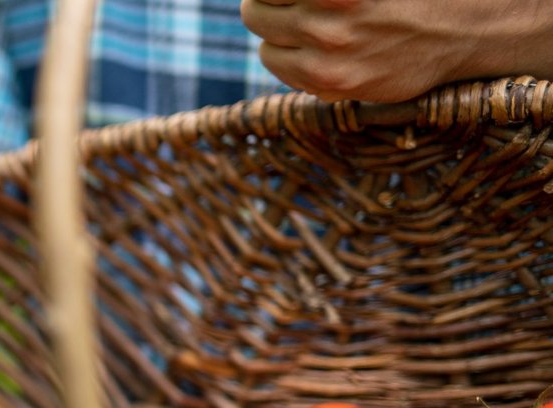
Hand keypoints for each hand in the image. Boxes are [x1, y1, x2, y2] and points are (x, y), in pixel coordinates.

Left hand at [241, 0, 552, 102]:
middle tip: (289, 3)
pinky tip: (314, 48)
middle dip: (268, 4)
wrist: (466, 28)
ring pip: (264, 45)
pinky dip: (288, 59)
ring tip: (306, 24)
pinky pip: (283, 72)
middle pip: (254, 11)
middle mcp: (327, 23)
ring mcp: (328, 60)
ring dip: (277, 33)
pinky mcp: (335, 87)